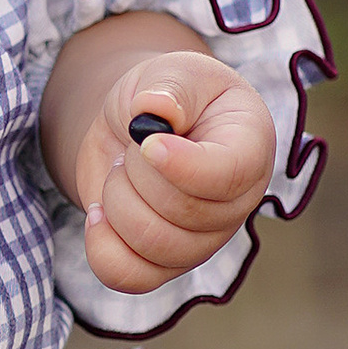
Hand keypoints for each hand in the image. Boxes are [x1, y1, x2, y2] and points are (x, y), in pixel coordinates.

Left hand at [68, 44, 275, 297]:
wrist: (136, 127)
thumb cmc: (168, 95)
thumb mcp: (173, 71)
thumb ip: (170, 86)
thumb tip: (155, 111)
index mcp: (249, 148)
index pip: (227, 176)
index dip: (181, 167)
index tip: (146, 142)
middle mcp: (236, 203)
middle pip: (182, 213)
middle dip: (136, 172)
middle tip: (134, 145)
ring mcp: (203, 240)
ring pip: (153, 245)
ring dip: (117, 202)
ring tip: (123, 173)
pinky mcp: (164, 263)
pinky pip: (130, 277)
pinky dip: (101, 247)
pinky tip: (98, 214)